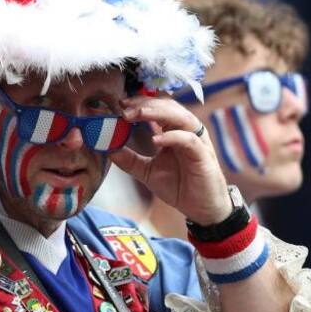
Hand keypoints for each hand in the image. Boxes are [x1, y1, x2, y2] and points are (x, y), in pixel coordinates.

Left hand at [111, 96, 230, 224]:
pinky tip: (155, 139)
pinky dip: (172, 136)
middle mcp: (187, 131)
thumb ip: (130, 160)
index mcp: (174, 131)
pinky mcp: (203, 155)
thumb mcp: (147, 172)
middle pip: (168, 106)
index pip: (159, 107)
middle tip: (125, 108)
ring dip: (158, 112)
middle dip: (145, 104)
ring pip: (180, 117)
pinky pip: (189, 140)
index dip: (140, 102)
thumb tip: (108, 149)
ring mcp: (197, 141)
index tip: (120, 104)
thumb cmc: (179, 186)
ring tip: (137, 115)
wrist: (201, 209)